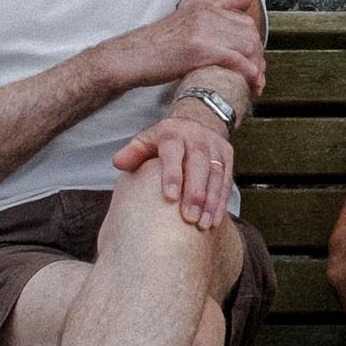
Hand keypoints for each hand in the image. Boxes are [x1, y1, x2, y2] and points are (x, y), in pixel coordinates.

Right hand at [105, 0, 267, 95]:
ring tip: (256, 85)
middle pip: (249, 34)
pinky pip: (235, 59)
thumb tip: (244, 1)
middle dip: (259, 58)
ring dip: (257, 68)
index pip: (245, 22)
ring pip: (246, 47)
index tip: (256, 63)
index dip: (255, 44)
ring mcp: (203, 30)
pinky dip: (248, 72)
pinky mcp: (199, 49)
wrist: (130, 58)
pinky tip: (251, 83)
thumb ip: (216, 11)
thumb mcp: (186, 21)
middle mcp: (206, 14)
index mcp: (204, 7)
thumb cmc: (156, 46)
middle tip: (259, 77)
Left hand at [111, 104, 234, 228]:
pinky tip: (215, 220)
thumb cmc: (165, 140)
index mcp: (173, 133)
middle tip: (189, 218)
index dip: (172, 174)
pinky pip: (226, 180)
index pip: (173, 153)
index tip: (170, 197)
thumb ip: (133, 152)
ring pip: (216, 175)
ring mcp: (214, 147)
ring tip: (203, 224)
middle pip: (199, 165)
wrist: (197, 120)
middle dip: (195, 193)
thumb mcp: (146, 140)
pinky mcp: (227, 156)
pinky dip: (221, 201)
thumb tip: (118, 163)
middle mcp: (196, 139)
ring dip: (211, 201)